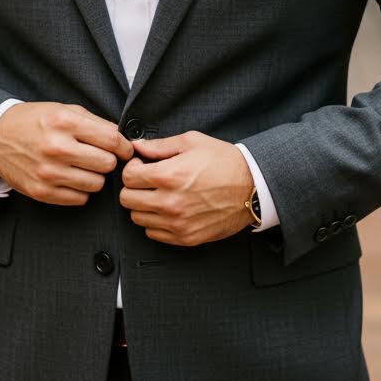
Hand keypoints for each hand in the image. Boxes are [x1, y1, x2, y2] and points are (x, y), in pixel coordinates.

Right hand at [0, 102, 132, 206]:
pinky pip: (79, 199)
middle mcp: (56, 147)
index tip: (125, 150)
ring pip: (96, 184)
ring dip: (95, 176)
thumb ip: (95, 123)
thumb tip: (123, 139)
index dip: (124, 147)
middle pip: (107, 164)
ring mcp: (48, 172)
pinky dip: (80, 190)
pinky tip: (71, 177)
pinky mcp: (41, 191)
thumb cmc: (35, 121)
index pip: (112, 140)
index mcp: (64, 122)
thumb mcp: (64, 109)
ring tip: (83, 166)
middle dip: (108, 161)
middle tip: (99, 156)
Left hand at [119, 131, 253, 245]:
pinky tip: (167, 209)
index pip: (128, 177)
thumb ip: (159, 145)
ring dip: (143, 206)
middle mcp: (170, 202)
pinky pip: (153, 234)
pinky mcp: (186, 237)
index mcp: (169, 176)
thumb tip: (137, 145)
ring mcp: (177, 223)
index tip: (140, 165)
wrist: (253, 187)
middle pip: (127, 200)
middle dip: (133, 187)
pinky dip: (155, 222)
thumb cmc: (224, 161)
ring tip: (158, 194)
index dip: (132, 167)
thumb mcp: (192, 142)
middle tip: (145, 180)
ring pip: (137, 219)